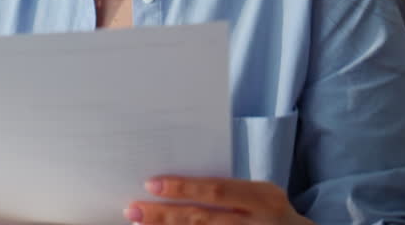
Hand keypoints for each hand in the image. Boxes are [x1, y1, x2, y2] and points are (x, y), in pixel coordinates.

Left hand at [124, 177, 313, 224]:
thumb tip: (176, 185)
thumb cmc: (271, 212)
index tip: (151, 184)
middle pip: (203, 220)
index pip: (217, 190)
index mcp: (263, 198)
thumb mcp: (260, 195)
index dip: (183, 188)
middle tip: (133, 209)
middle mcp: (257, 223)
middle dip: (164, 216)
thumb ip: (227, 191)